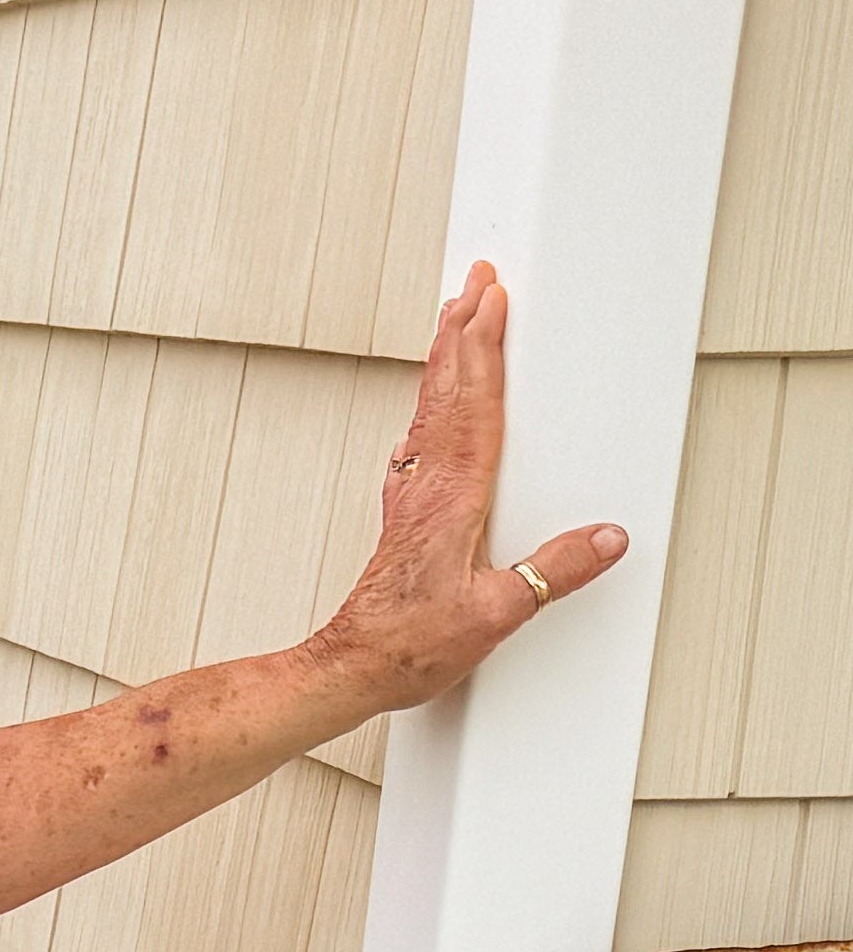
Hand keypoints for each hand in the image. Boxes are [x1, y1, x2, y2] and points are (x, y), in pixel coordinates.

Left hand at [311, 263, 627, 714]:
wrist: (348, 671)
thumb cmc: (406, 647)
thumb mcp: (495, 613)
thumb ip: (553, 573)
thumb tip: (603, 540)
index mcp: (452, 499)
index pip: (474, 405)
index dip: (484, 347)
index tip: (492, 299)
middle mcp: (426, 490)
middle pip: (447, 392)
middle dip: (462, 331)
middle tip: (473, 281)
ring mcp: (410, 502)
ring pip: (429, 412)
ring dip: (444, 362)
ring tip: (455, 321)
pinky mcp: (402, 521)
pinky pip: (419, 446)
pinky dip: (431, 411)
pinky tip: (431, 411)